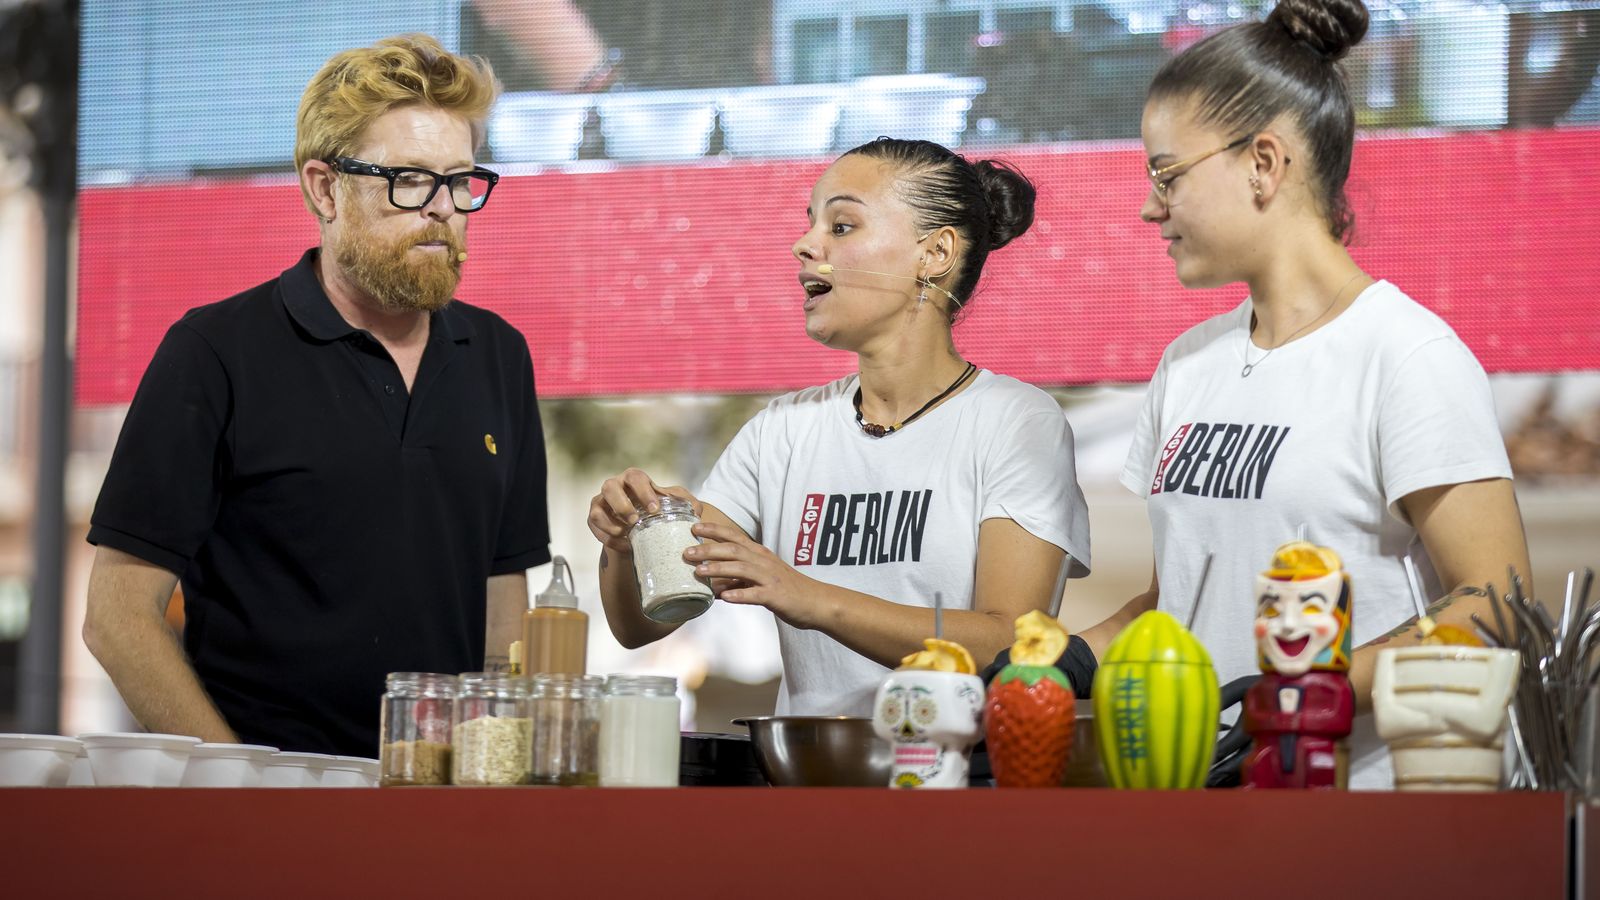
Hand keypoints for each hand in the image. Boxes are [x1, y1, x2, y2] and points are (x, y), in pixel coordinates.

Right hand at [587, 467, 701, 555]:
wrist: (640, 531)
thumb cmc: (657, 512)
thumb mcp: (673, 505)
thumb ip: (686, 503)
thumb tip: (696, 510)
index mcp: (634, 480)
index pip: (635, 477)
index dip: (643, 491)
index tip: (655, 508)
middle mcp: (614, 487)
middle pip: (610, 487)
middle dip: (622, 504)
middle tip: (635, 520)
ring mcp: (601, 503)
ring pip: (596, 509)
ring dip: (611, 523)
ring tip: (628, 534)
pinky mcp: (593, 520)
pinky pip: (595, 528)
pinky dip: (608, 538)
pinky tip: (624, 545)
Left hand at [684, 521, 831, 629]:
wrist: (815, 602)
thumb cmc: (786, 589)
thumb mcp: (761, 578)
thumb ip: (738, 579)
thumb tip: (713, 585)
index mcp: (759, 554)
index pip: (734, 537)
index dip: (714, 531)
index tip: (694, 528)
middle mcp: (764, 562)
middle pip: (733, 550)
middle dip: (708, 549)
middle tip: (686, 552)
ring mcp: (770, 578)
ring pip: (741, 569)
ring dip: (719, 569)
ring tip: (699, 572)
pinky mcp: (776, 596)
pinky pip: (755, 594)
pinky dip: (740, 594)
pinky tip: (725, 598)